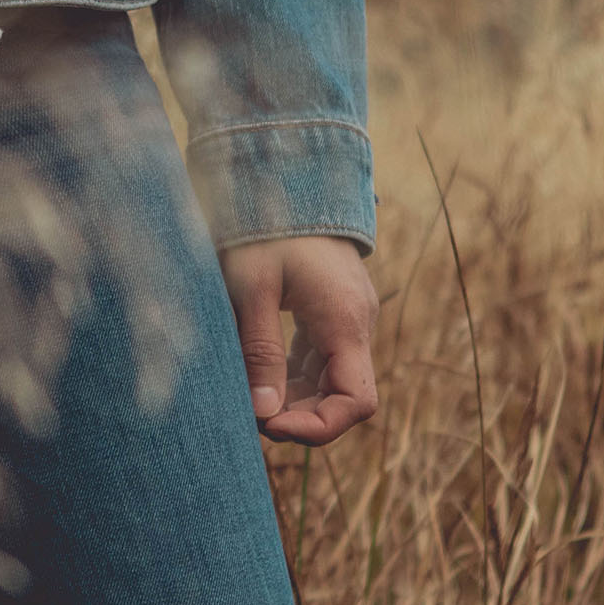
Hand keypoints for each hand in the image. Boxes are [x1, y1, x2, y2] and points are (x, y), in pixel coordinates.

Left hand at [221, 236, 379, 446]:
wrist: (286, 176)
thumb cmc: (264, 226)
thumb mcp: (252, 287)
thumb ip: (260, 351)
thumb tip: (263, 414)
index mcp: (344, 321)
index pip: (356, 402)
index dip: (318, 428)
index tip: (270, 426)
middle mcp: (356, 324)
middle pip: (344, 397)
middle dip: (300, 417)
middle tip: (249, 416)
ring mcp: (347, 318)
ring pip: (330, 380)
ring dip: (294, 399)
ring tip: (247, 399)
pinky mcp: (332, 311)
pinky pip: (320, 359)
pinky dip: (292, 377)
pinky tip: (258, 377)